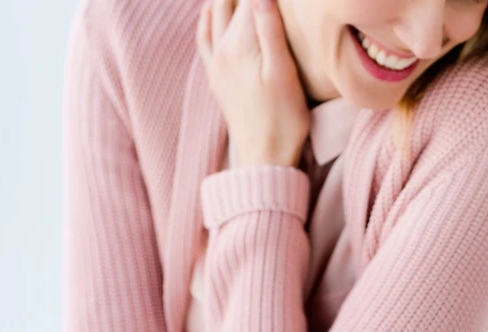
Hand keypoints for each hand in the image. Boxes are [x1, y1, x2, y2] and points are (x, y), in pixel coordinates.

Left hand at [197, 0, 310, 168]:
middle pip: (228, 2)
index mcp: (241, 43)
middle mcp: (222, 49)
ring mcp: (216, 64)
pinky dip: (208, 18)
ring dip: (225, 1)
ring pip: (213, 14)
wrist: (265, 159)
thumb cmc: (282, 120)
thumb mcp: (283, 71)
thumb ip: (270, 27)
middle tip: (264, 1)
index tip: (283, 1)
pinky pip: (204, 38)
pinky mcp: (217, 78)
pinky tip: (213, 12)